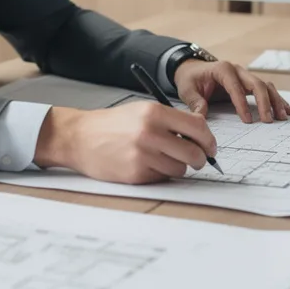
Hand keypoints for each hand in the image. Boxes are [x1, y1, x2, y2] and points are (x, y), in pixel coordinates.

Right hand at [32, 101, 217, 183]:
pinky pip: (162, 178)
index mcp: (154, 113)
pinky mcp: (136, 174)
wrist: (79, 137)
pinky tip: (146, 164)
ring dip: (178, 167)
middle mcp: (149, 133)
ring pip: (180, 169)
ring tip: (163, 158)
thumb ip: (172, 120)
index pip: (198, 127)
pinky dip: (160, 174)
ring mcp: (142, 155)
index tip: (210, 147)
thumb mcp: (142, 110)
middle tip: (198, 159)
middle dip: (200, 159)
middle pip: (194, 153)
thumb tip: (202, 135)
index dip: (209, 140)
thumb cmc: (113, 124)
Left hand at [173, 58, 289, 122]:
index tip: (248, 121)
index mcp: (222, 69)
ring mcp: (245, 75)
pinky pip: (266, 89)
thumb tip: (201, 116)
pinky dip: (276, 99)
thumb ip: (195, 102)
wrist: (192, 70)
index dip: (242, 104)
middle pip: (256, 84)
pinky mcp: (248, 83)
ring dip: (275, 101)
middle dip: (264, 102)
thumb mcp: (187, 90)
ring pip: (265, 86)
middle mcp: (237, 70)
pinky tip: (286, 110)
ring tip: (283, 116)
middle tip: (268, 120)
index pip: (235, 87)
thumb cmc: (190, 79)